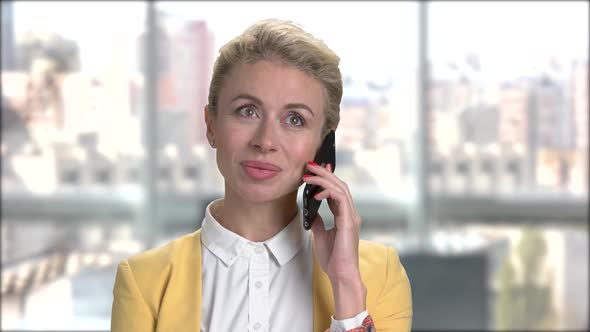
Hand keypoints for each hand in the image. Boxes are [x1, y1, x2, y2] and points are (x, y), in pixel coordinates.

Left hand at [303, 161, 366, 318]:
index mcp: (345, 216)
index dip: (327, 178)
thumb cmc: (333, 259)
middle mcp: (350, 213)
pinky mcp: (349, 221)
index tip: (316, 169)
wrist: (341, 274)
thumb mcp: (321, 235)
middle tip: (311, 164)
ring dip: (324, 178)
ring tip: (309, 172)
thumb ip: (318, 221)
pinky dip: (328, 192)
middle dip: (325, 172)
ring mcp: (351, 216)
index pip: (337, 191)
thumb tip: (310, 211)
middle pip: (339, 185)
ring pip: (340, 188)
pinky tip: (316, 192)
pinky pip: (340, 199)